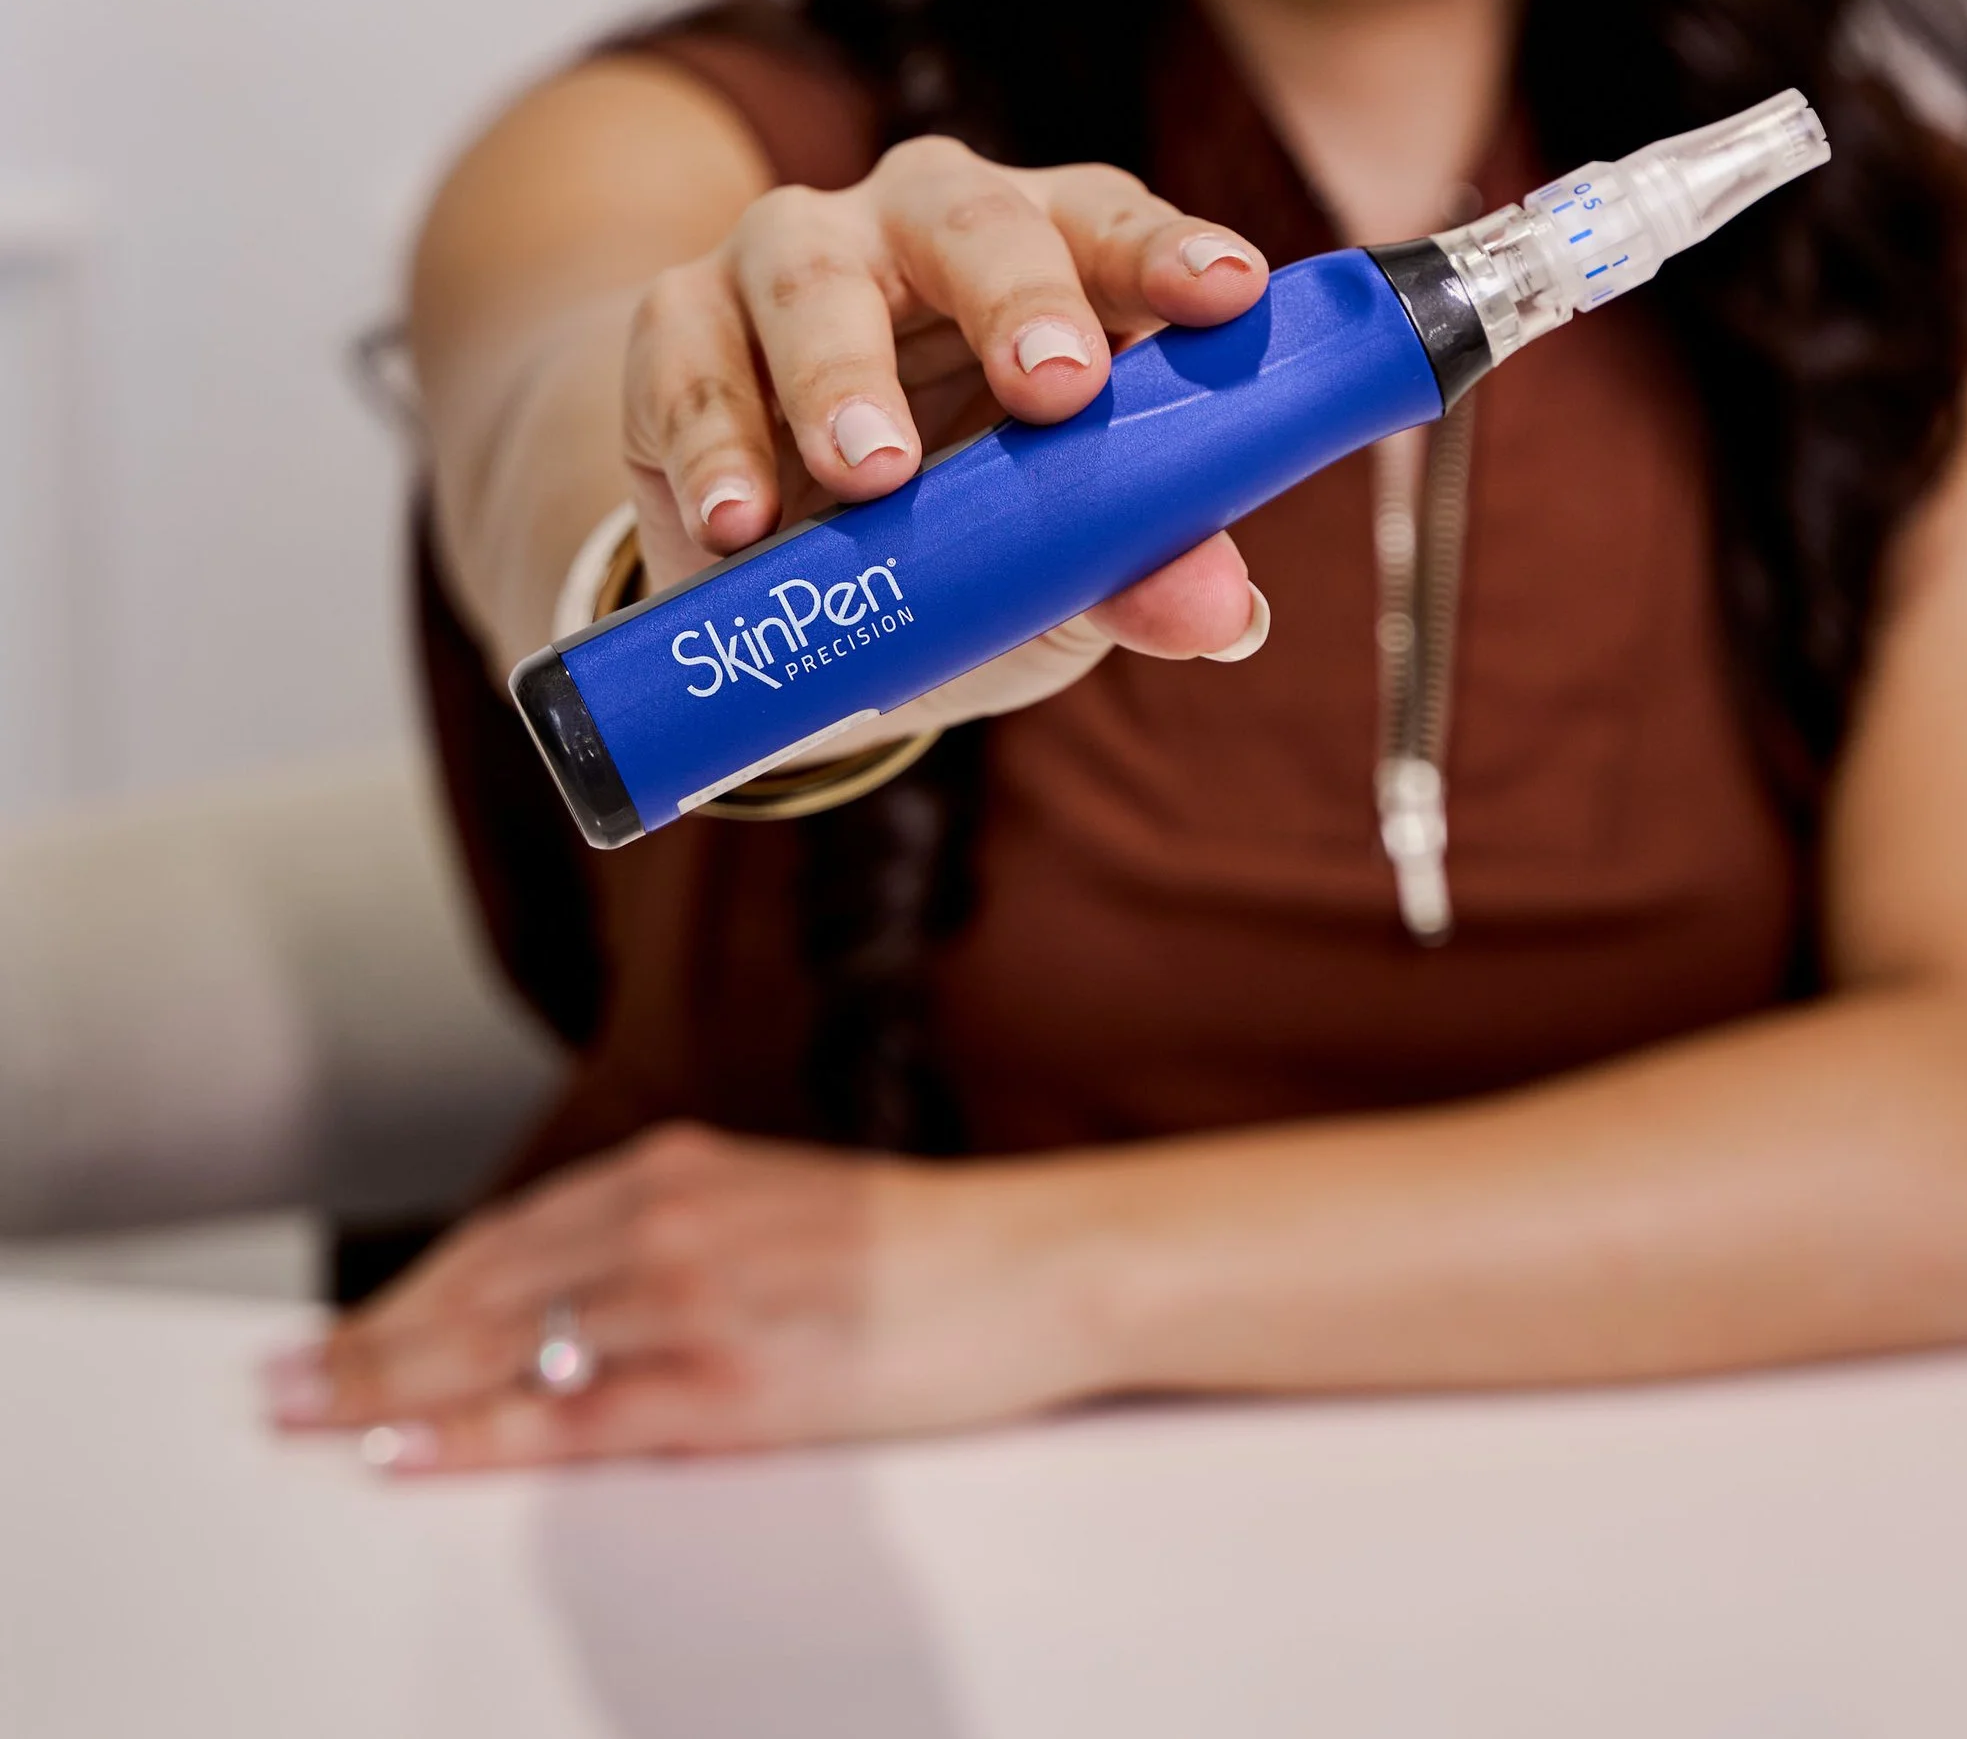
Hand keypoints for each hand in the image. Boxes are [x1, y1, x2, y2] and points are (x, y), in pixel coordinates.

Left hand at [262, 1123, 1098, 1469]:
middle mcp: (673, 1220)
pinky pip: (575, 1415)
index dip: (407, 1292)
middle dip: (368, 1342)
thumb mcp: (779, 1215)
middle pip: (481, 1288)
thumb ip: (677, 1243)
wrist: (1033, 1265)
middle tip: (275, 1387)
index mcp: (684, 1173)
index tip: (334, 1335)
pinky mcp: (731, 1381)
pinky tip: (415, 1450)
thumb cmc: (921, 1252)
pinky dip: (480, 1433)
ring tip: (309, 1419)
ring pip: (506, 1345)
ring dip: (392, 1386)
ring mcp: (697, 1299)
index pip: (506, 1239)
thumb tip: (576, 1304)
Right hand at [623, 135, 1271, 719]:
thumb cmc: (961, 536)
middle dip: (1018, 295)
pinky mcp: (679, 319)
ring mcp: (795, 258)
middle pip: (973, 216)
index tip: (1227, 290)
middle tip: (1055, 387)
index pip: (1115, 226)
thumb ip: (1139, 574)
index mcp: (1052, 253)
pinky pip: (689, 358)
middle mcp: (925, 225)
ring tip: (875, 474)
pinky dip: (712, 442)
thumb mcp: (1054, 572)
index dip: (1167, 253)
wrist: (776, 598)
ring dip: (842, 372)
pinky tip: (737, 522)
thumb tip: (1227, 613)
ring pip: (814, 275)